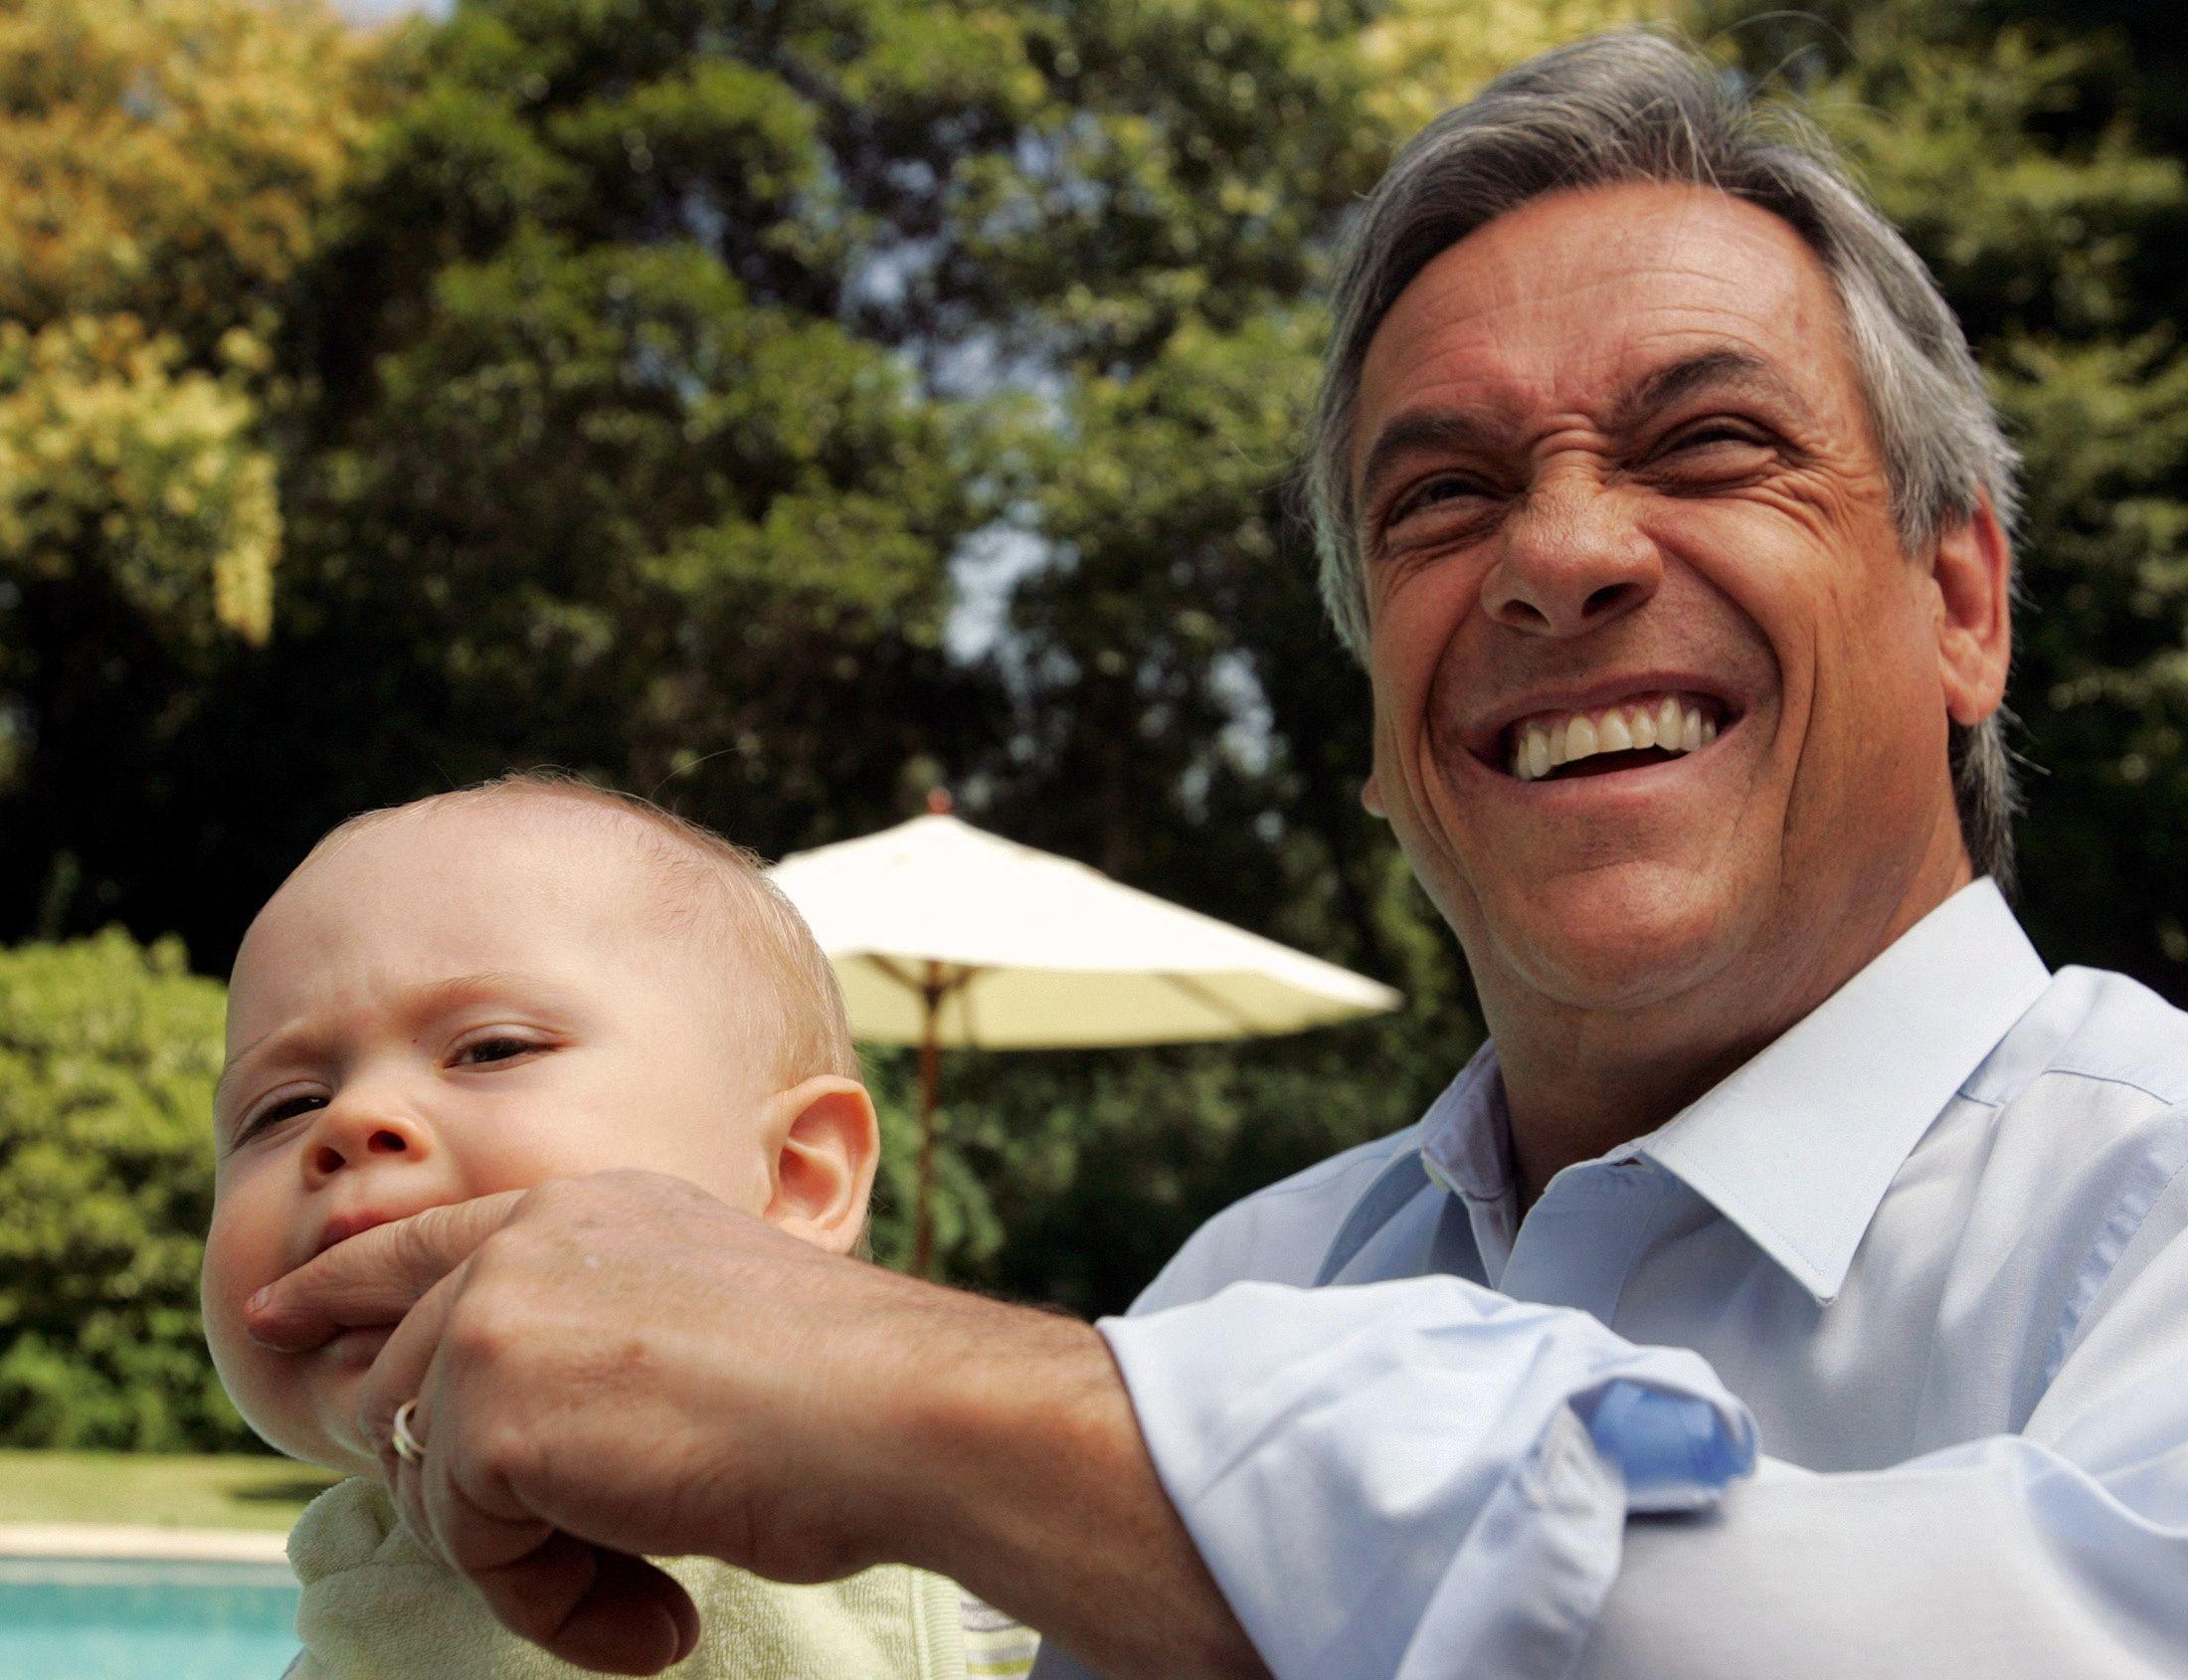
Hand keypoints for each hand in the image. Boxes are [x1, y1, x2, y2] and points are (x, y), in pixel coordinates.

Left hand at [248, 1171, 954, 1671]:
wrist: (892, 1407)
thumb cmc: (844, 1388)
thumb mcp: (700, 1319)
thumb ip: (590, 1336)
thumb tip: (494, 1435)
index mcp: (584, 1207)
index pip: (424, 1243)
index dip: (340, 1283)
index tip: (280, 1316)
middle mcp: (523, 1244)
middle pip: (405, 1393)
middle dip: (479, 1500)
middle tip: (601, 1564)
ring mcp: (495, 1323)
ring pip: (438, 1488)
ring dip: (535, 1566)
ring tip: (652, 1598)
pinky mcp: (488, 1420)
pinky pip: (477, 1555)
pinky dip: (558, 1609)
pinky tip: (659, 1618)